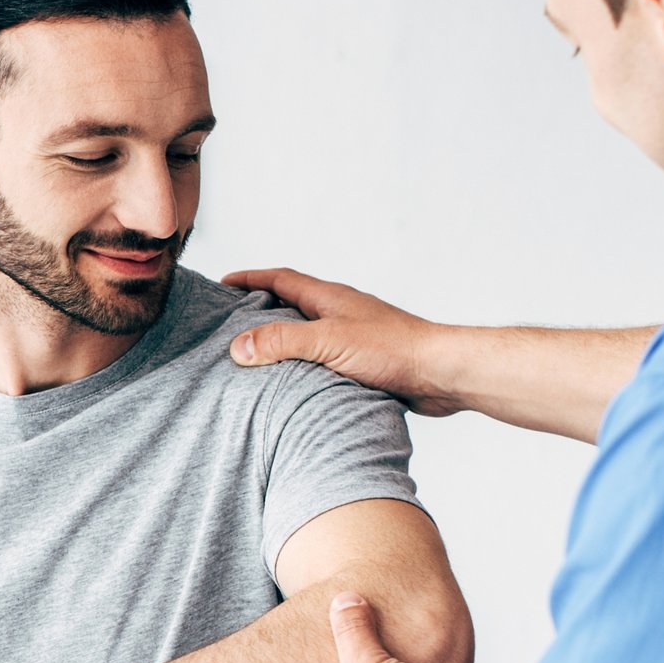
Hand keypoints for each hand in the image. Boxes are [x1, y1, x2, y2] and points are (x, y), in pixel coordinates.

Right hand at [222, 268, 460, 416]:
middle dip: (262, 308)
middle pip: (293, 303)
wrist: (440, 373)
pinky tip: (296, 384)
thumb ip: (282, 342)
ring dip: (284, 339)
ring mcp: (354, 336)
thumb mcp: (328, 342)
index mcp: (330, 297)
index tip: (223, 283)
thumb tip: (238, 346)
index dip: (250, 278)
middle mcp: (341, 312)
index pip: (281, 278)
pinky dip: (305, 365)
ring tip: (256, 356)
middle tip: (232, 321)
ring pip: (309, 333)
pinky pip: (325, 358)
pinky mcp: (365, 362)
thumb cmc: (393, 350)